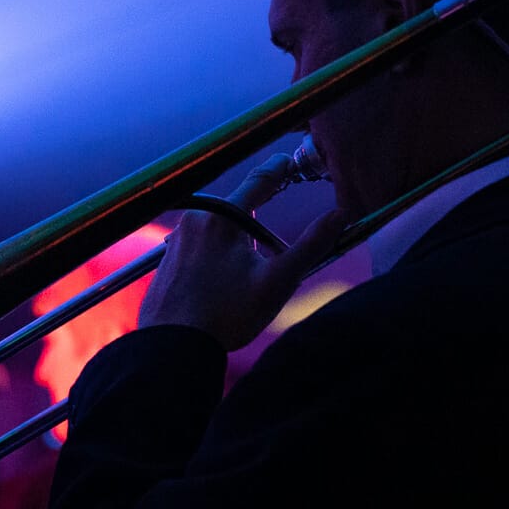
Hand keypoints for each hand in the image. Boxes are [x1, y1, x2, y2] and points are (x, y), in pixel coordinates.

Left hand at [139, 154, 350, 349]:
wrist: (172, 346)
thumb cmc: (225, 317)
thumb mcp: (277, 282)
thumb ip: (311, 246)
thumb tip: (340, 215)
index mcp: (221, 219)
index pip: (259, 182)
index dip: (280, 170)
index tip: (291, 161)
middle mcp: (194, 221)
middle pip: (238, 207)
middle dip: (259, 213)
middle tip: (276, 222)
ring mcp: (176, 240)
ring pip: (218, 229)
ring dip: (238, 238)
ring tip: (249, 264)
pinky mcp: (167, 260)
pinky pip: (200, 246)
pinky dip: (217, 254)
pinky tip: (222, 279)